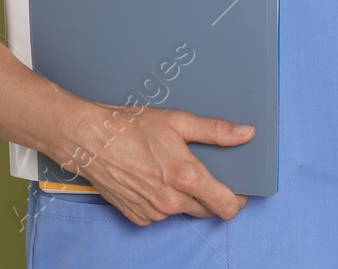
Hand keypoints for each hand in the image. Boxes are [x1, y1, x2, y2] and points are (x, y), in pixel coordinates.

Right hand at [55, 102, 255, 225]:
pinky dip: (163, 201)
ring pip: (183, 211)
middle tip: (203, 173)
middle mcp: (170, 201)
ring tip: (171, 170)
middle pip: (208, 210)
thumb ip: (216, 130)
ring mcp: (153, 212)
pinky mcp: (137, 217)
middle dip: (212, 196)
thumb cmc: (131, 127)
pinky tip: (154, 180)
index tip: (240, 191)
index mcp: (186, 177)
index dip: (239, 200)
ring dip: (185, 197)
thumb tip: (246, 134)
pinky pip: (161, 215)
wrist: (91, 140)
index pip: (226, 205)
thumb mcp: (178, 121)